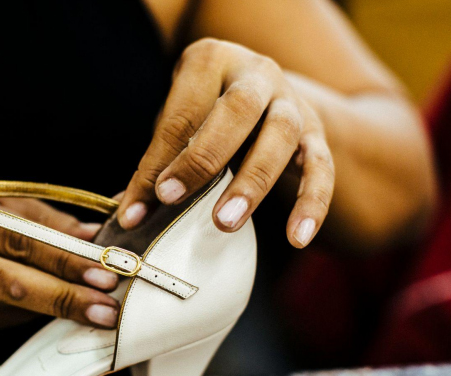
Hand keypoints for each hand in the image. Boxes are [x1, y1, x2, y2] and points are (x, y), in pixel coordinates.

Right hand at [0, 177, 120, 329]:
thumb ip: (44, 217)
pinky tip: (63, 316)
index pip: (16, 235)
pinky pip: (2, 317)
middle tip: (106, 308)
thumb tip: (97, 234)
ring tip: (97, 315)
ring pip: (8, 304)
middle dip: (62, 295)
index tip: (105, 270)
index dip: (62, 255)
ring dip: (57, 311)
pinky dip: (36, 316)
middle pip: (7, 277)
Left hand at [118, 39, 334, 247]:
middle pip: (237, 109)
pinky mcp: (318, 133)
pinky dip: (311, 204)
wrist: (266, 94)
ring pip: (281, 134)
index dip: (161, 158)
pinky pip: (322, 168)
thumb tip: (128, 215)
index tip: (145, 201)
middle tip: (173, 198)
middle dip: (203, 157)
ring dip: (252, 182)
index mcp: (210, 61)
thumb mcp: (179, 123)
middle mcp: (256, 74)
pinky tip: (297, 239)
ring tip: (224, 224)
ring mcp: (291, 101)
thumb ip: (157, 163)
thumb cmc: (206, 113)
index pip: (182, 113)